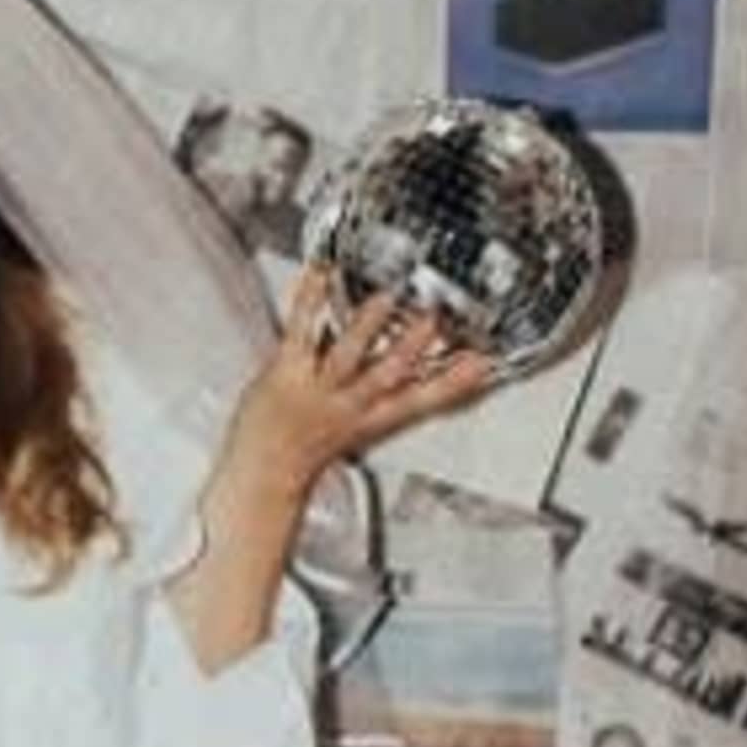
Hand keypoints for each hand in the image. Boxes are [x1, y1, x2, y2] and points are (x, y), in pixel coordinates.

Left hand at [231, 271, 501, 487]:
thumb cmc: (307, 448)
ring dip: (368, 326)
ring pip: (348, 356)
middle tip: (437, 322)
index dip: (456, 383)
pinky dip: (310, 300)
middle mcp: (349, 404)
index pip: (423, 400)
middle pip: (389, 376)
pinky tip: (319, 276)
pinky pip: (301, 331)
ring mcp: (317, 387)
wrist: (264, 471)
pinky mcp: (286, 370)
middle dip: (414, 348)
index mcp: (373, 418)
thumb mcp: (359, 426)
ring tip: (386, 299)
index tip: (482, 364)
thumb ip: (385, 394)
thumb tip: (409, 360)